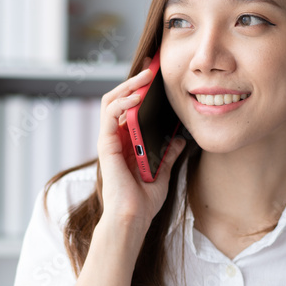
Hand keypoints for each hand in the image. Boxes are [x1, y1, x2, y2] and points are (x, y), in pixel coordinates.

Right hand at [97, 58, 185, 232]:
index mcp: (128, 143)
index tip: (157, 76)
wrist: (133, 218)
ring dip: (129, 85)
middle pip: (121, 100)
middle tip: (153, 67)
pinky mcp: (106, 145)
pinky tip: (137, 96)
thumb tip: (180, 139)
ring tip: (147, 76)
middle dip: (136, 81)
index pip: (131, 108)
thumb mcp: (163, 172)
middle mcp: (116, 139)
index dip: (142, 90)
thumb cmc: (144, 201)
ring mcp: (110, 141)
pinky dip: (122, 102)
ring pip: (112, 101)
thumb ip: (168, 154)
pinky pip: (110, 115)